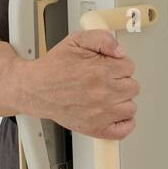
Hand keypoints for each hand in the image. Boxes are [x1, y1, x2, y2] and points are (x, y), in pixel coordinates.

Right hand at [16, 29, 139, 139]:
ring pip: (130, 107)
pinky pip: (123, 130)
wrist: (34, 89)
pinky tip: (114, 114)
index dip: (118, 65)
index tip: (107, 67)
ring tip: (106, 96)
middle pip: (132, 87)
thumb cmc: (54, 68)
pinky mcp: (95, 128)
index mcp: (100, 72)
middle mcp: (103, 93)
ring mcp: (100, 113)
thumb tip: (120, 52)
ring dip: (122, 101)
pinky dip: (123, 123)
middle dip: (120, 81)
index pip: (129, 67)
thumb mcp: (76, 41)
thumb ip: (102, 39)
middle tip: (105, 81)